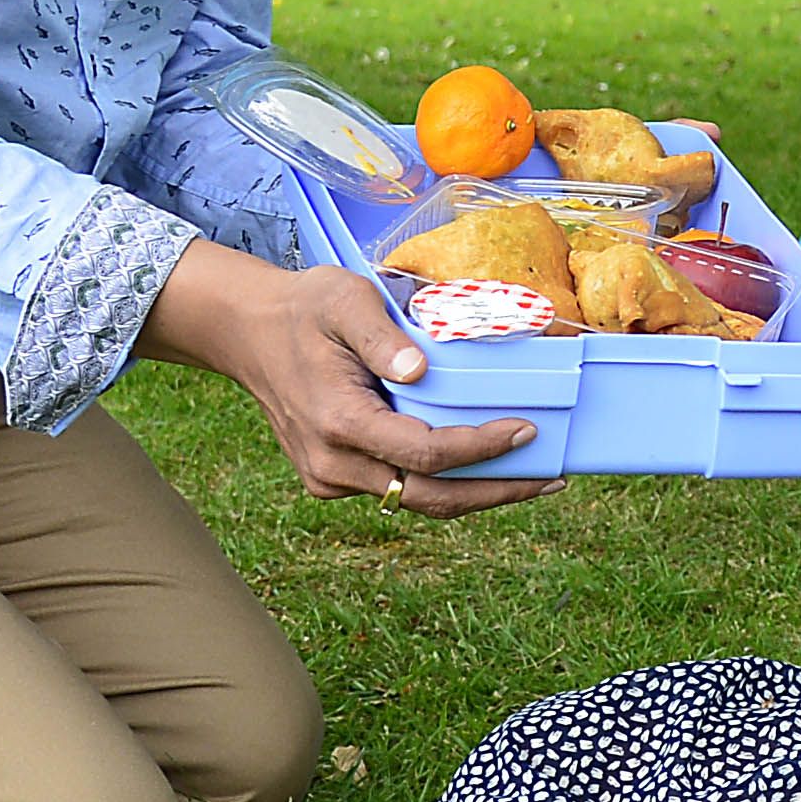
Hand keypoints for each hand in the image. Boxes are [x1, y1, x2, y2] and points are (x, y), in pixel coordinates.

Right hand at [142, 242, 552, 515]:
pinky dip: (444, 484)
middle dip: (496, 492)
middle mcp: (332, 463)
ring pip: (414, 501)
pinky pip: (398, 490)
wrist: (249, 333)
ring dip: (476, 495)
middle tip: (551, 481)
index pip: (424, 453)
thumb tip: (419, 370)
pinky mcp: (333, 478)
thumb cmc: (304, 310)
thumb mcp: (343, 300)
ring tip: (533, 480)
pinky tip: (486, 469)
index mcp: (338, 422)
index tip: (526, 430)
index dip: (481, 449)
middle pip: (428, 497)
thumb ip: (380, 335)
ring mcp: (330, 477)